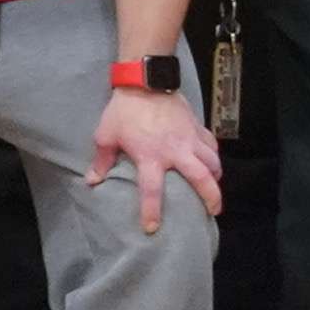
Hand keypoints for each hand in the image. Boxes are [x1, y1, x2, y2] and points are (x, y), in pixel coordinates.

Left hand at [88, 87, 222, 230]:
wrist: (145, 82)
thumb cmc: (123, 111)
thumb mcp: (106, 135)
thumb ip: (102, 160)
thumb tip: (92, 181)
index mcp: (151, 156)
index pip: (152, 190)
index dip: (152, 211)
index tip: (153, 228)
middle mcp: (175, 151)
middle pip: (201, 178)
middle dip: (211, 197)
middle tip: (214, 211)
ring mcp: (189, 139)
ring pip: (212, 161)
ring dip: (216, 176)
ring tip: (215, 186)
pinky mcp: (196, 126)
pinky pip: (211, 144)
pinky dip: (214, 155)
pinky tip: (212, 161)